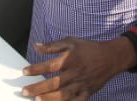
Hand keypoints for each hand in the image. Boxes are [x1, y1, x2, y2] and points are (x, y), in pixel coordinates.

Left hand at [21, 36, 136, 99]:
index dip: (36, 69)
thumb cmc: (89, 48)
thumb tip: (36, 46)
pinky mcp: (87, 93)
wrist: (111, 58)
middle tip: (24, 91)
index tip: (24, 72)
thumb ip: (53, 45)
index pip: (50, 65)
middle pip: (54, 83)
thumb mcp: (71, 42)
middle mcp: (76, 73)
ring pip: (64, 95)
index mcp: (71, 59)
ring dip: (49, 98)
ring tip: (36, 100)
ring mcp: (82, 84)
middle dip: (38, 88)